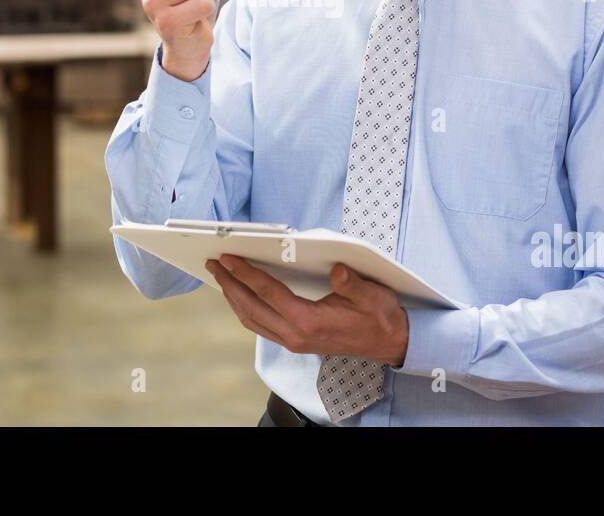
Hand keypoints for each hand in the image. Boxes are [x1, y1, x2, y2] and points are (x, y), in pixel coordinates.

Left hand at [204, 255, 409, 366]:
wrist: (390, 344)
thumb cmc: (380, 317)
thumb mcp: (372, 296)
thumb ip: (352, 284)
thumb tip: (336, 269)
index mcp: (309, 322)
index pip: (268, 293)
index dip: (245, 274)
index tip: (228, 258)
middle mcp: (295, 335)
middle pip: (250, 308)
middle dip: (229, 284)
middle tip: (213, 263)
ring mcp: (293, 341)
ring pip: (251, 319)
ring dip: (233, 297)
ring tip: (221, 277)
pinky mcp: (295, 341)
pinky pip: (260, 325)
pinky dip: (245, 308)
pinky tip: (241, 296)